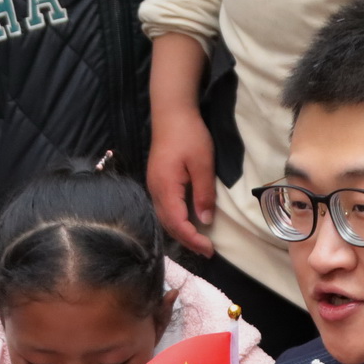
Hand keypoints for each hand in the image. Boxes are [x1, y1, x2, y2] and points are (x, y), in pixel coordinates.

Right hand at [146, 34, 216, 255]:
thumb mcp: (203, 164)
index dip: (193, 240)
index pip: (178, 224)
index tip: (209, 249)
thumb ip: (203, 194)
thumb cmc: (189, 135)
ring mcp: (153, 186)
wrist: (171, 113)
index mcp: (166, 188)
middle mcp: (155, 191)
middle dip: (187, 241)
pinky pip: (164, 209)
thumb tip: (205, 221)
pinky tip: (187, 222)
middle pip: (168, 226)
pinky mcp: (157, 181)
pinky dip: (176, 220)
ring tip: (198, 241)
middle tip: (206, 250)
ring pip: (164, 219)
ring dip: (181, 232)